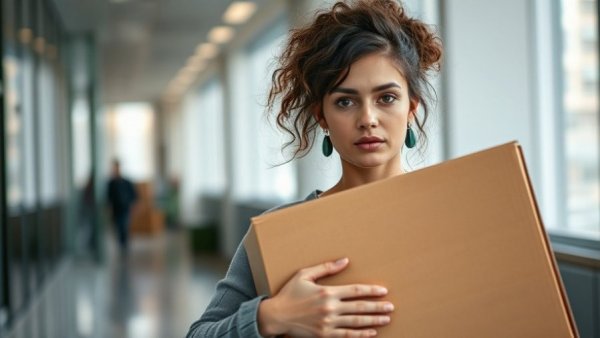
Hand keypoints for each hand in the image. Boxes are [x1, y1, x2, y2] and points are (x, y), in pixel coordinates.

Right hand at [258, 258, 393, 336]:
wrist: (276, 316)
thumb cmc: (290, 293)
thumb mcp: (305, 275)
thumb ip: (326, 268)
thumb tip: (345, 260)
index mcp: (327, 292)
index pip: (355, 291)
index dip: (371, 291)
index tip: (383, 291)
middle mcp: (330, 308)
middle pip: (359, 307)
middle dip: (377, 307)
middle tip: (391, 307)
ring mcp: (328, 323)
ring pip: (356, 322)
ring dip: (373, 321)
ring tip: (386, 319)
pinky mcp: (324, 335)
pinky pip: (347, 336)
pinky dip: (361, 335)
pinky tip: (371, 333)